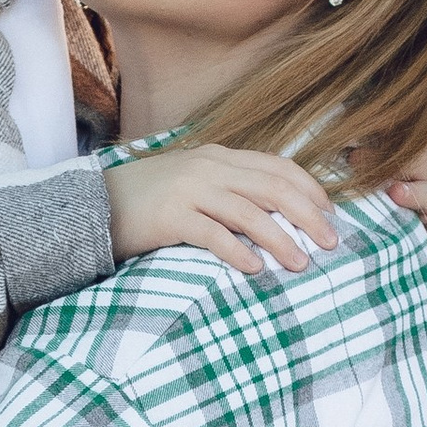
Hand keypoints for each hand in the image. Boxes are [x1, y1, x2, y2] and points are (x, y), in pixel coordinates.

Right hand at [105, 144, 339, 277]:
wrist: (96, 204)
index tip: (331, 215)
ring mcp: (189, 189)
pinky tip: (255, 270)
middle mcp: (209, 167)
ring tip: (300, 263)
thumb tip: (277, 212)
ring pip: (249, 212)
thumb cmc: (151, 200)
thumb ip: (231, 187)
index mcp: (220, 156)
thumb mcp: (195, 181)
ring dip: (280, 239)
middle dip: (307, 215)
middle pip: (272, 187)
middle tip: (331, 243)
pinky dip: (238, 252)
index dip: (310, 190)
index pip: (278, 167)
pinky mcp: (170, 216)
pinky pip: (213, 234)